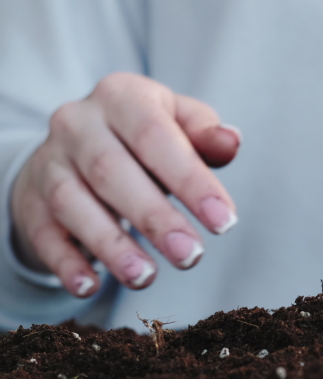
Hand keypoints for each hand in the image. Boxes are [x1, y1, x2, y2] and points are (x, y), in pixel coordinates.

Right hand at [10, 73, 239, 296]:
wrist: (76, 145)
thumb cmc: (145, 137)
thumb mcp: (177, 122)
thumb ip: (205, 134)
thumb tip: (231, 142)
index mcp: (122, 96)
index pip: (157, 138)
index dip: (191, 181)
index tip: (225, 221)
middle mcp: (78, 122)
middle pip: (113, 172)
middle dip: (155, 219)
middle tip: (191, 256)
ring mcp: (49, 161)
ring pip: (73, 204)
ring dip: (111, 245)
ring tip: (145, 277)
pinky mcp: (30, 200)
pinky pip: (45, 233)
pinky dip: (67, 262)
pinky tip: (90, 286)